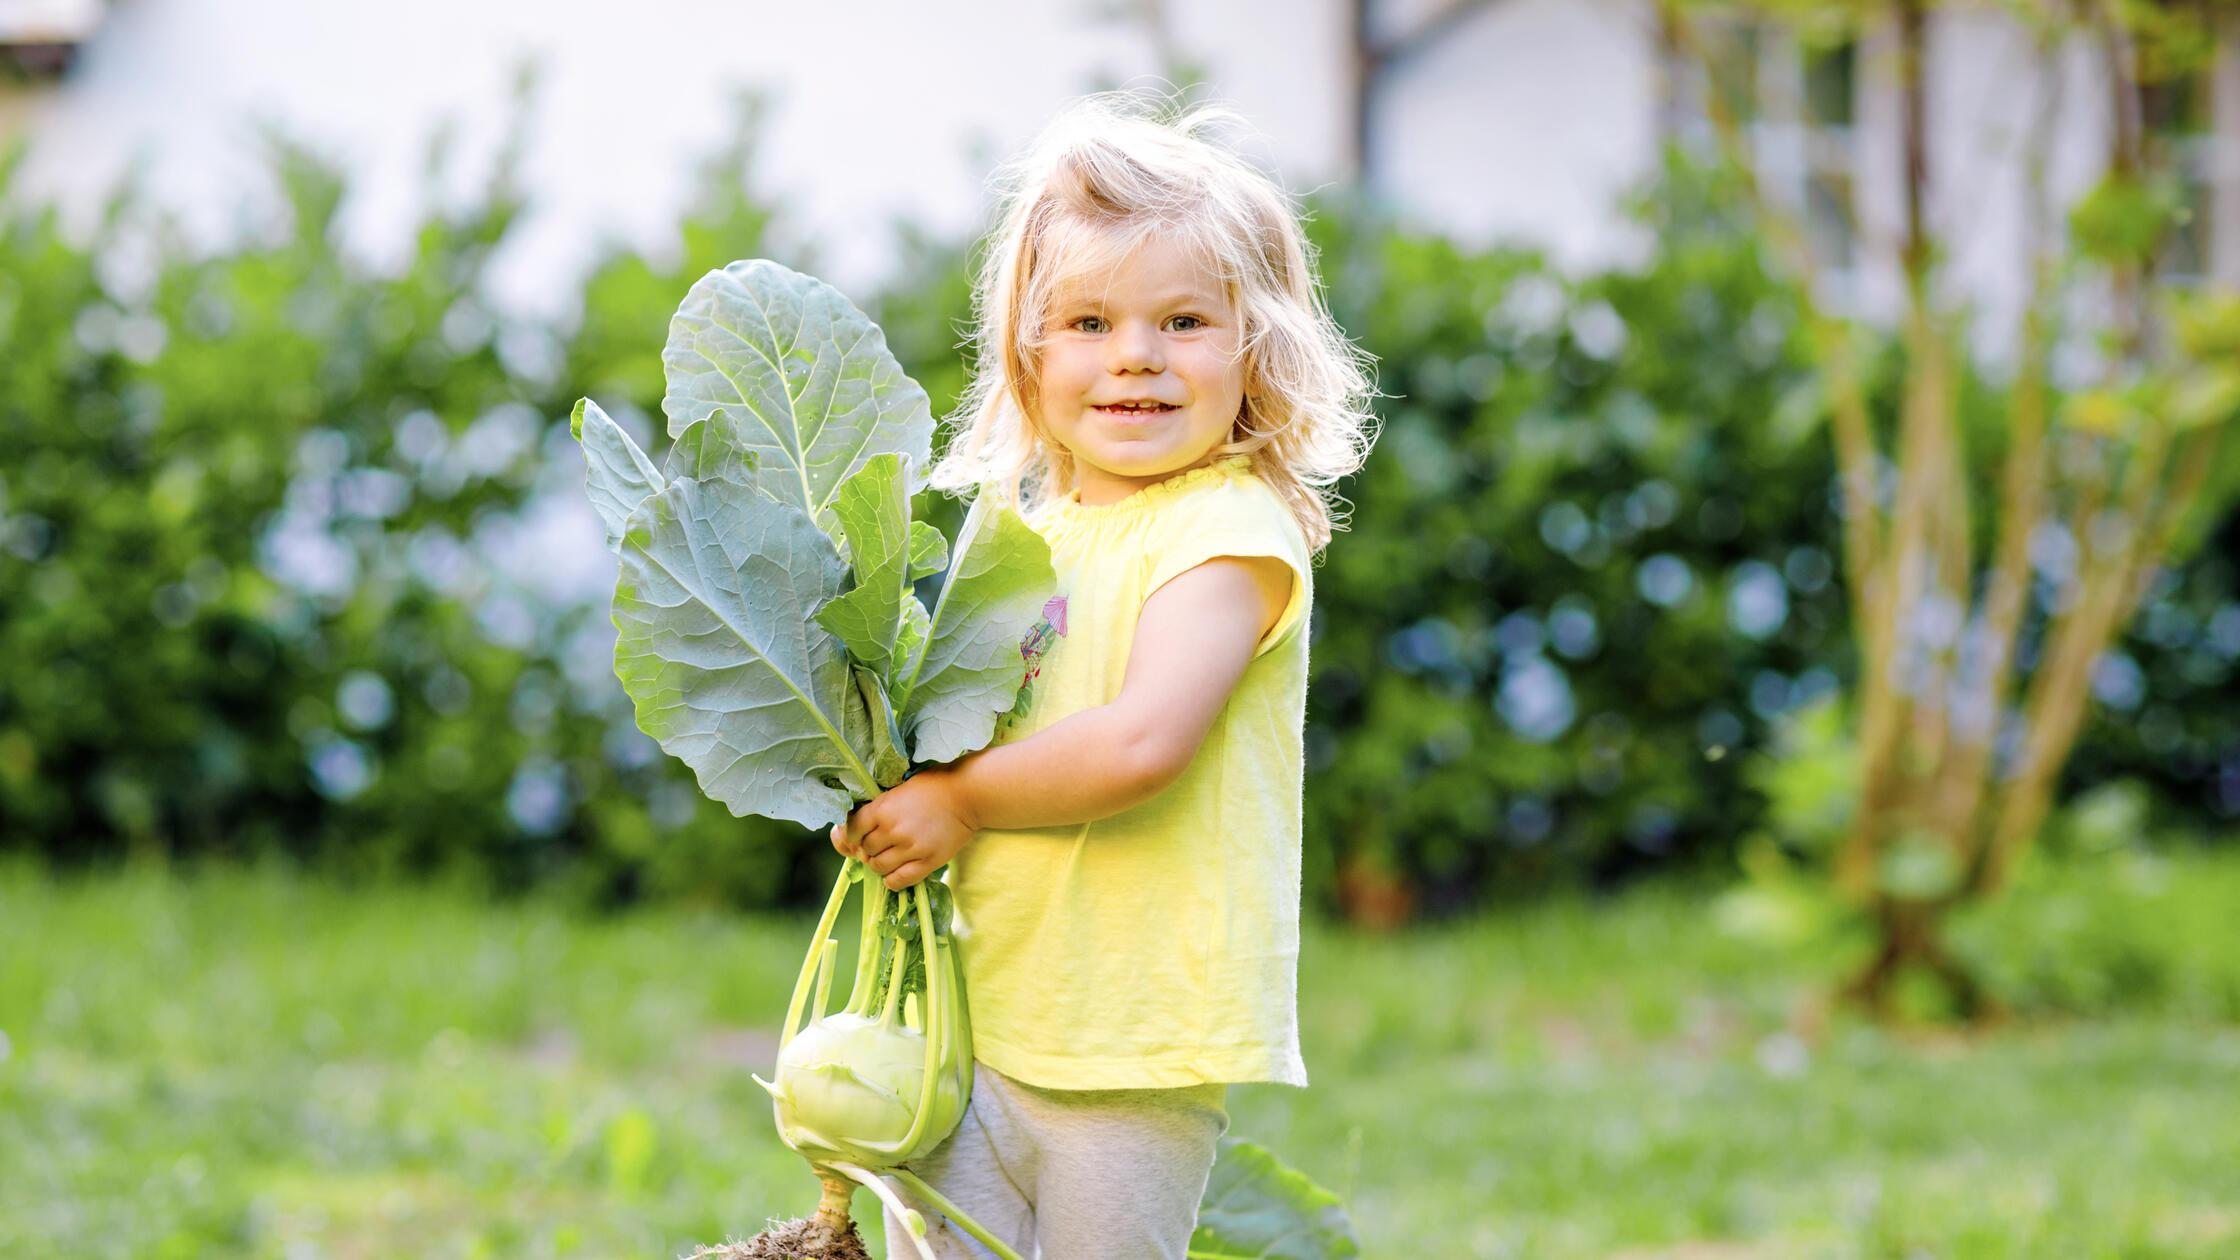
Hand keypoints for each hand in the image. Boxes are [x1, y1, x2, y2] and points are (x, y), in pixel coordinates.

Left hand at [829, 765, 980, 889]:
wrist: (967, 795)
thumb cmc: (930, 788)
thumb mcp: (896, 791)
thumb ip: (872, 811)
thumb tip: (841, 836)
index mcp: (882, 809)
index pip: (851, 831)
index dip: (851, 836)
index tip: (860, 835)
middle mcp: (893, 830)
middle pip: (864, 850)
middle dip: (867, 849)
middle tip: (880, 843)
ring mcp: (911, 848)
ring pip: (878, 867)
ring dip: (879, 864)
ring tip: (890, 855)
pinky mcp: (928, 862)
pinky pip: (899, 880)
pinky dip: (892, 880)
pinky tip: (896, 871)